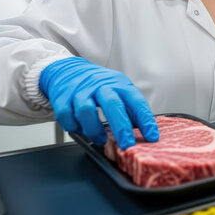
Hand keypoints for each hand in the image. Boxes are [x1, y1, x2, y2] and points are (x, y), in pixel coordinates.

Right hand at [39, 57, 158, 149]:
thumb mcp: (118, 89)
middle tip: (127, 144)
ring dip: (95, 129)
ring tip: (101, 139)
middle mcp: (100, 86)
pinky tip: (80, 129)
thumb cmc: (98, 84)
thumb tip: (144, 130)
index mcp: (119, 84)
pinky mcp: (63, 98)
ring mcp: (80, 91)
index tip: (152, 136)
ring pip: (86, 111)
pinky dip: (74, 126)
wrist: (69, 70)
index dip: (145, 120)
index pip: (136, 102)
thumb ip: (129, 108)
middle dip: (121, 127)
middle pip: (112, 105)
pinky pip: (67, 116)